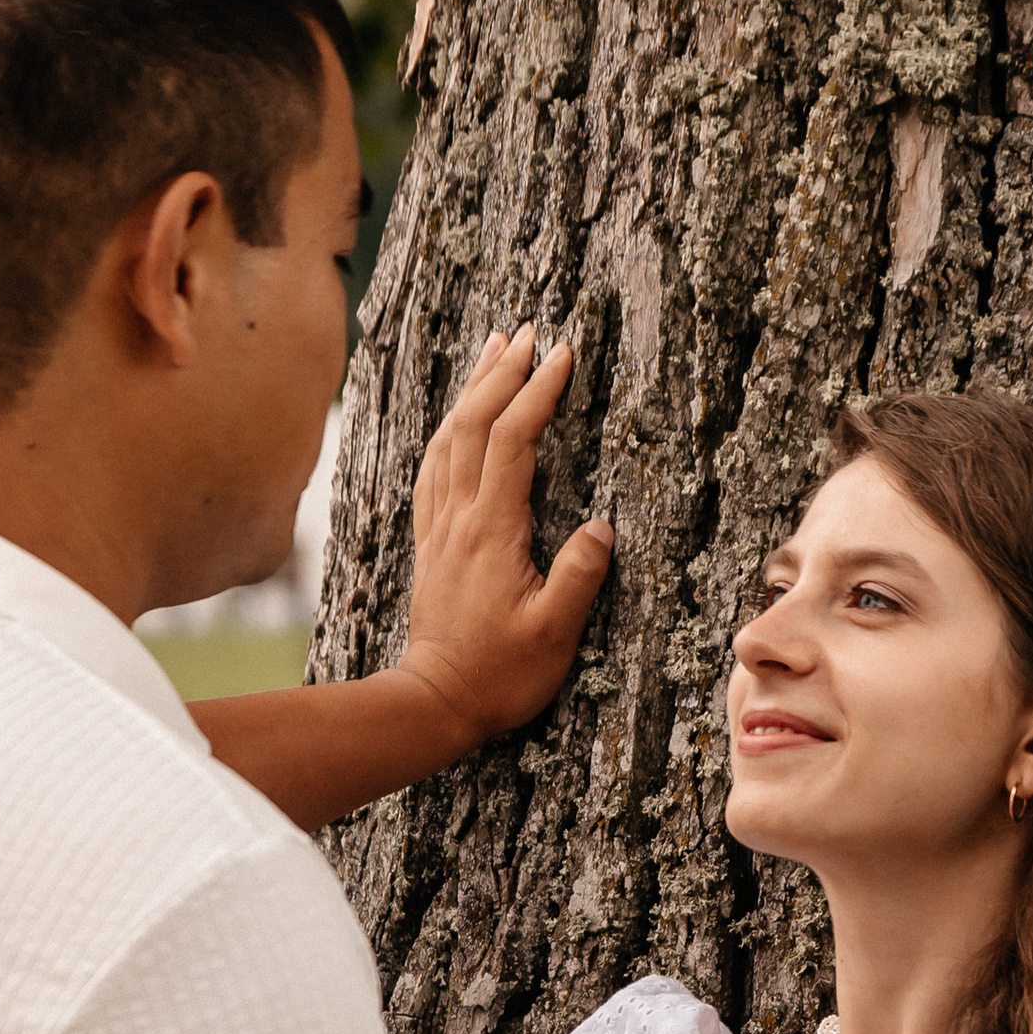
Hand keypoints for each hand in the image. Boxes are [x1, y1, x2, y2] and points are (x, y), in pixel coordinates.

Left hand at [401, 327, 615, 750]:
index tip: (562, 353)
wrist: (435, 702)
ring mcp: (439, 529)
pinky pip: (431, 469)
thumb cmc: (500, 676)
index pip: (513, 441)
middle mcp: (459, 520)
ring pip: (446, 440)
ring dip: (470, 391)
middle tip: (527, 331)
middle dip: (502, 372)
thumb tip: (602, 527)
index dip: (537, 392)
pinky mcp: (430, 544)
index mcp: (492, 532)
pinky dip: (445, 431)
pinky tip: (454, 418)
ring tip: (493, 350)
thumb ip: (579, 578)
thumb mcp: (554, 635)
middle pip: (473, 425)